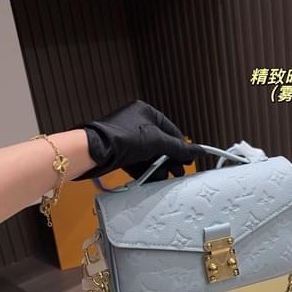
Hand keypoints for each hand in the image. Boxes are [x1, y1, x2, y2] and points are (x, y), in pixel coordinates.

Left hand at [78, 101, 204, 180]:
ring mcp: (126, 137)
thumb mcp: (156, 141)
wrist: (92, 151)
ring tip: (165, 179)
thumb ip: (178, 148)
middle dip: (169, 160)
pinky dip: (145, 170)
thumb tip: (199, 151)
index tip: (188, 161)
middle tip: (178, 173)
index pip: (171, 130)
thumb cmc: (123, 138)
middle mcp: (136, 122)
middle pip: (160, 143)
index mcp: (146, 111)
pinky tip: (152, 180)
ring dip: (158, 167)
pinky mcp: (118, 151)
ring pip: (148, 154)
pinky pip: (137, 161)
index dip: (181, 147)